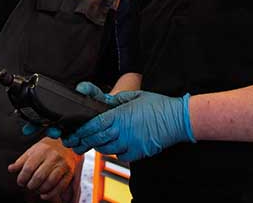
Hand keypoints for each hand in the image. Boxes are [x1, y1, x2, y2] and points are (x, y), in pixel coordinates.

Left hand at [8, 137, 81, 201]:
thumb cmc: (46, 149)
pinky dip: (50, 194)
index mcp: (42, 150)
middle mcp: (53, 157)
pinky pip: (60, 187)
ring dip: (40, 190)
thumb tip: (11, 169)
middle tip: (28, 186)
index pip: (28, 168)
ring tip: (35, 190)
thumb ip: (21, 161)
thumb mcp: (32, 151)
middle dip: (30, 186)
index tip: (21, 182)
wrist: (66, 143)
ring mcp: (62, 165)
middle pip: (39, 177)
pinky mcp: (69, 172)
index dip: (22, 178)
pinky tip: (44, 195)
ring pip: (49, 182)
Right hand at [20, 82, 117, 138]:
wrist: (114, 114)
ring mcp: (73, 132)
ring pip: (62, 138)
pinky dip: (76, 144)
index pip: (43, 117)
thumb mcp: (94, 93)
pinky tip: (78, 140)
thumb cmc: (101, 103)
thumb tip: (81, 88)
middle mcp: (66, 122)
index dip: (33, 123)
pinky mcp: (83, 141)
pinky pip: (76, 146)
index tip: (27, 129)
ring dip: (62, 137)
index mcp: (64, 111)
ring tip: (66, 133)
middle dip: (48, 131)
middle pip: (50, 129)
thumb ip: (88, 88)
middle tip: (54, 130)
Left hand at [62, 90, 194, 161]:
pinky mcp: (137, 153)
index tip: (74, 132)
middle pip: (95, 139)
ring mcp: (130, 144)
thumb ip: (115, 100)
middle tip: (76, 141)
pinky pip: (120, 156)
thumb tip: (102, 100)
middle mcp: (122, 131)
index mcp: (120, 115)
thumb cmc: (158, 105)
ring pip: (105, 149)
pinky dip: (115, 151)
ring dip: (98, 144)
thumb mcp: (135, 96)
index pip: (93, 125)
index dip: (81, 130)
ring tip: (95, 140)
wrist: (178, 119)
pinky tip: (117, 145)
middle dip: (83, 141)